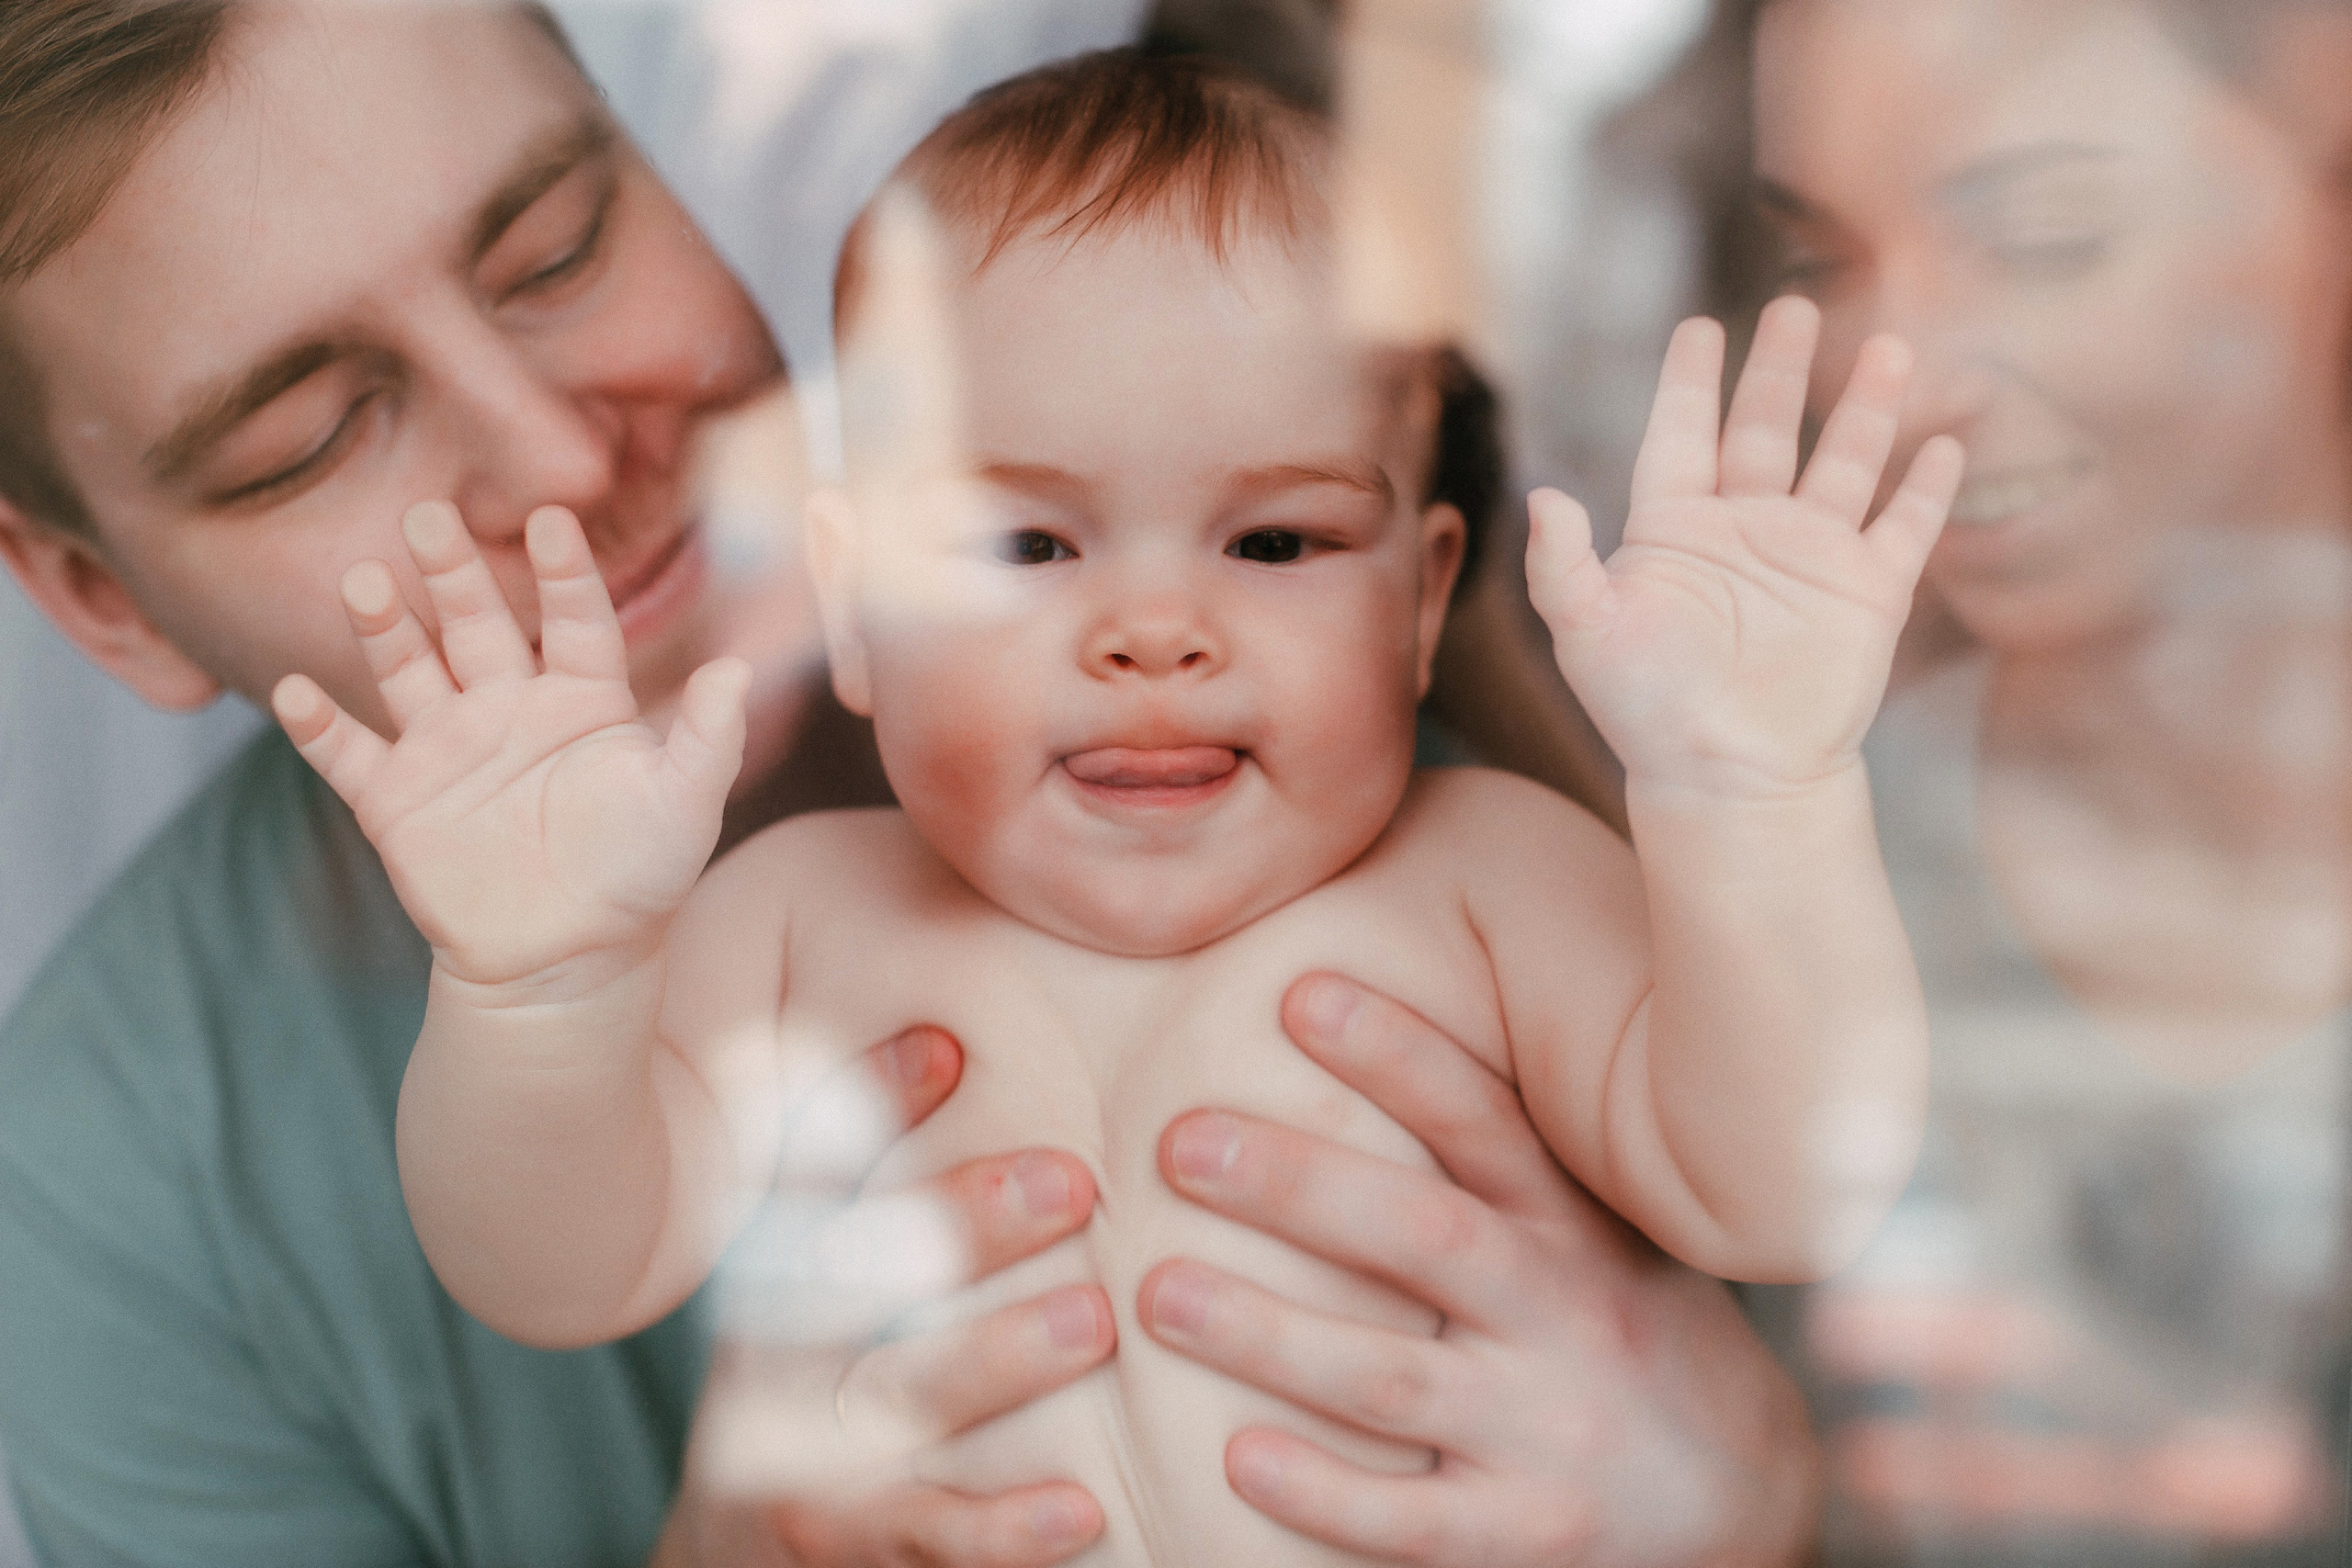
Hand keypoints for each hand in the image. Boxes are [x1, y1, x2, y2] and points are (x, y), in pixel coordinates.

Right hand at [272, 501, 748, 989]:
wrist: (568, 962)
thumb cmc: (638, 879)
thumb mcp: (685, 806)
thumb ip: (710, 738)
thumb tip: (737, 671)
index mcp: (582, 699)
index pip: (574, 619)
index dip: (563, 571)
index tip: (550, 519)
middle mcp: (508, 707)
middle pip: (474, 622)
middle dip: (452, 572)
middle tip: (429, 517)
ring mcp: (447, 748)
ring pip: (406, 668)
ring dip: (383, 627)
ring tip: (366, 582)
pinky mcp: (395, 799)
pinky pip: (348, 753)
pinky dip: (317, 726)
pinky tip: (295, 692)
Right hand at [657, 1025, 1113, 1567]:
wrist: (739, 1548)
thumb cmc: (817, 1376)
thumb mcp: (815, 1272)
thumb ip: (868, 1161)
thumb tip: (946, 1039)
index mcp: (772, 1272)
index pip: (804, 1171)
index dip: (865, 1103)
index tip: (948, 1047)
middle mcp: (772, 1356)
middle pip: (854, 1276)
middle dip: (961, 1223)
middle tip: (1073, 1179)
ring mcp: (802, 1456)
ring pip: (899, 1401)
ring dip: (997, 1357)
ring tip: (1092, 1318)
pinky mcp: (847, 1548)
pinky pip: (932, 1535)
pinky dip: (1004, 1528)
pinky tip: (1077, 1506)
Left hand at [1138, 973, 1819, 1566]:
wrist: (1752, 1499)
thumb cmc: (1631, 1330)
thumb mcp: (1600, 1228)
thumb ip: (1505, 1156)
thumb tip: (1362, 1023)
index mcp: (1573, 1228)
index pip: (1485, 1121)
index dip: (1399, 1053)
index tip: (1301, 992)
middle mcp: (1566, 1316)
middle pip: (1424, 1236)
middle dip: (1299, 1184)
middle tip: (1180, 1142)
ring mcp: (1547, 1434)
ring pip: (1393, 1379)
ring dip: (1269, 1336)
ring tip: (1158, 1293)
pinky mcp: (1527, 1537)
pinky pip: (1413, 1520)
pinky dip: (1326, 1491)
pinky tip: (1238, 1456)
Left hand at [1527, 295, 1963, 797]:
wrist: (1729, 778)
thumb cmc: (1646, 713)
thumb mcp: (1588, 635)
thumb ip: (1561, 565)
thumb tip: (1541, 495)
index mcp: (1676, 530)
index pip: (1682, 435)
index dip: (1690, 383)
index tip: (1699, 327)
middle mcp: (1745, 532)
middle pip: (1767, 429)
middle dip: (1781, 369)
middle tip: (1795, 305)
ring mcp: (1810, 559)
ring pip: (1845, 461)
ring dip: (1868, 407)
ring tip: (1893, 347)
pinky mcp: (1867, 595)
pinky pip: (1903, 527)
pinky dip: (1926, 487)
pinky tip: (1946, 445)